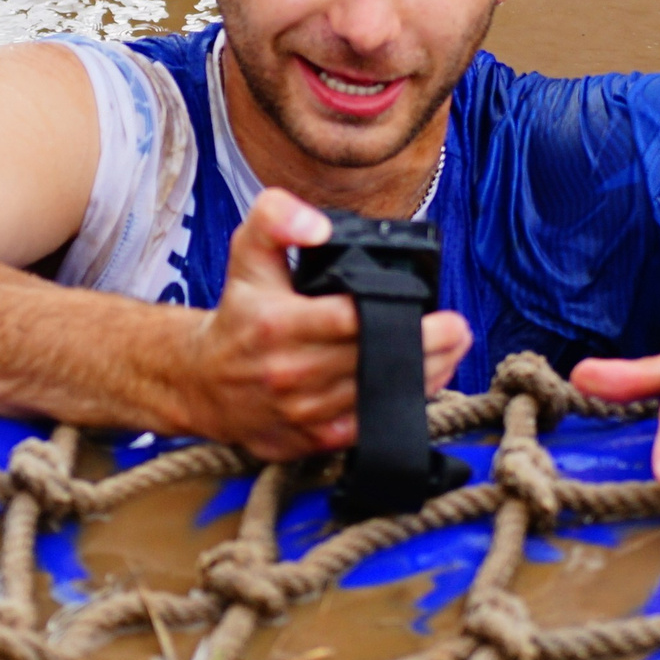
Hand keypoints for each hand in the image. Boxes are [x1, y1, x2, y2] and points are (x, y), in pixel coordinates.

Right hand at [174, 189, 472, 460]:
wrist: (200, 379)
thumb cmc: (238, 312)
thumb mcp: (246, 250)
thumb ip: (276, 217)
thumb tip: (319, 224)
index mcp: (276, 325)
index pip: (350, 322)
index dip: (399, 316)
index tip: (438, 310)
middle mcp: (287, 375)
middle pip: (372, 362)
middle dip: (427, 347)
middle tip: (459, 329)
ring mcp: (299, 414)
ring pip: (375, 398)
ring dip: (422, 377)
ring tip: (451, 351)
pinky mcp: (309, 442)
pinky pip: (366, 428)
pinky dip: (397, 407)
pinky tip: (421, 382)